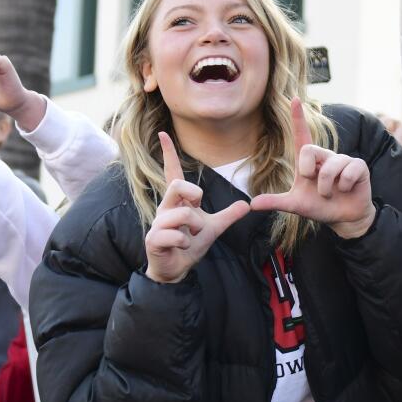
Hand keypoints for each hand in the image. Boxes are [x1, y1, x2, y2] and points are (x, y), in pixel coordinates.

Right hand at [144, 132, 249, 283]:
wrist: (176, 269)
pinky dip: (186, 242)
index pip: (172, 172)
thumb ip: (228, 215)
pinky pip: (176, 235)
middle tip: (198, 208)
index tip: (164, 132)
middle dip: (194, 195)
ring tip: (191, 236)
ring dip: (194, 227)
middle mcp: (165, 208)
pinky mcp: (154, 239)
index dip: (168, 153)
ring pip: (182, 214)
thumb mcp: (212, 228)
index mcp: (177, 201)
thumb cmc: (189, 245)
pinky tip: (182, 247)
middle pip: (178, 185)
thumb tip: (246, 204)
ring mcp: (158, 223)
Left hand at [250, 100, 375, 239]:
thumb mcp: (296, 205)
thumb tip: (252, 204)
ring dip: (326, 187)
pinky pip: (349, 172)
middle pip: (310, 149)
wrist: (343, 218)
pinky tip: (346, 190)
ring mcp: (343, 159)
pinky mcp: (358, 166)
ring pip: (330, 166)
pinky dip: (345, 186)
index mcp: (309, 161)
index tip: (294, 98)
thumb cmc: (320, 206)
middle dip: (308, 173)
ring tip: (331, 194)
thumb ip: (275, 202)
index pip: (301, 134)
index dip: (298, 117)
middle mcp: (325, 156)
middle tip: (316, 188)